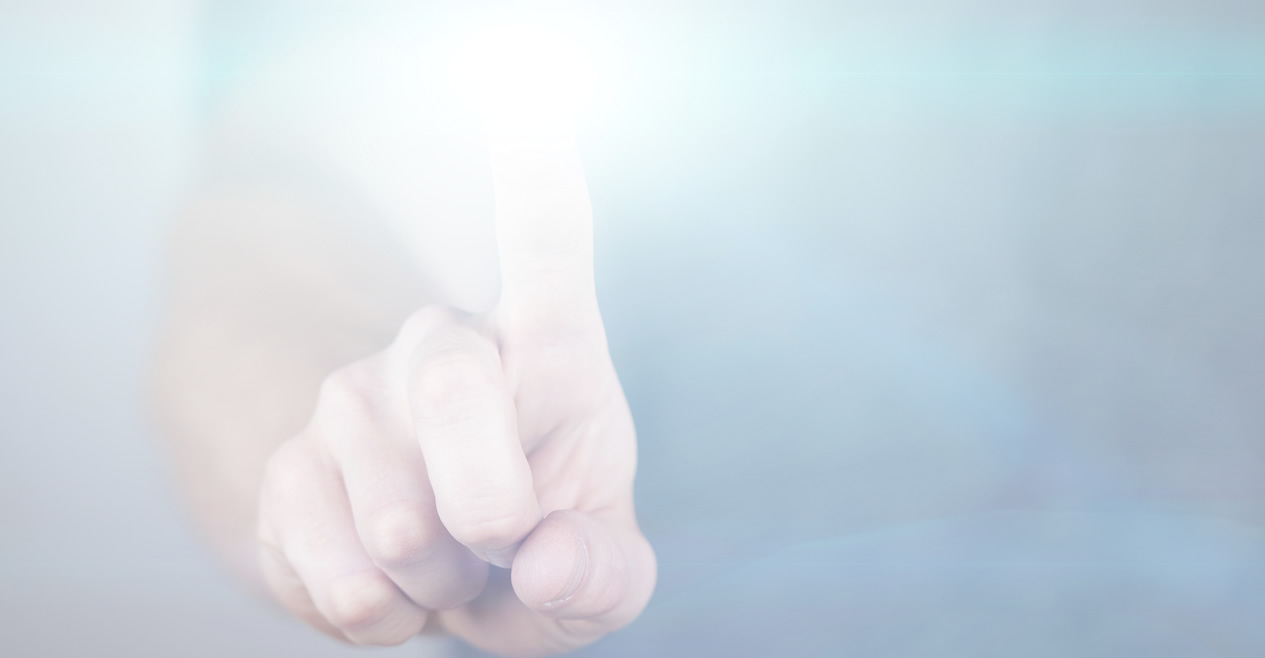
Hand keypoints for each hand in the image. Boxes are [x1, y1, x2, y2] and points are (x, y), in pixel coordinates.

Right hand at [255, 134, 654, 655]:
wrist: (433, 585)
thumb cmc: (537, 553)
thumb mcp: (597, 576)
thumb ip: (603, 572)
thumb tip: (547, 558)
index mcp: (550, 352)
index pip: (543, 242)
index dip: (534, 165)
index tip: (525, 71)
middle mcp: (444, 348)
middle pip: (455, 385)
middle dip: (490, 497)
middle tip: (501, 539)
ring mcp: (354, 397)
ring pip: (395, 511)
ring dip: (434, 578)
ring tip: (449, 563)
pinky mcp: (287, 467)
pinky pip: (336, 570)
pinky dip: (379, 612)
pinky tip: (393, 584)